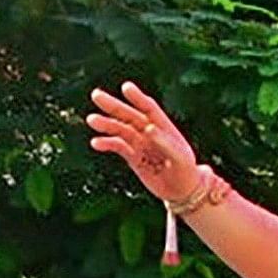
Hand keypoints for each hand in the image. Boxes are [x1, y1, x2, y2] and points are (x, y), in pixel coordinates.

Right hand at [85, 82, 205, 204]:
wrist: (181, 190)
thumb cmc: (186, 170)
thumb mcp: (179, 157)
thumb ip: (163, 143)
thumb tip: (148, 129)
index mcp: (163, 126)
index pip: (148, 107)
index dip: (137, 98)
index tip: (125, 87)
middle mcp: (149, 132)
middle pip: (129, 115)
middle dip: (113, 106)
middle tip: (96, 95)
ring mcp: (140, 144)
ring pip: (120, 130)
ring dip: (106, 125)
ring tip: (91, 119)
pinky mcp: (133, 158)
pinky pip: (118, 148)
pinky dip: (107, 144)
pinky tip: (96, 142)